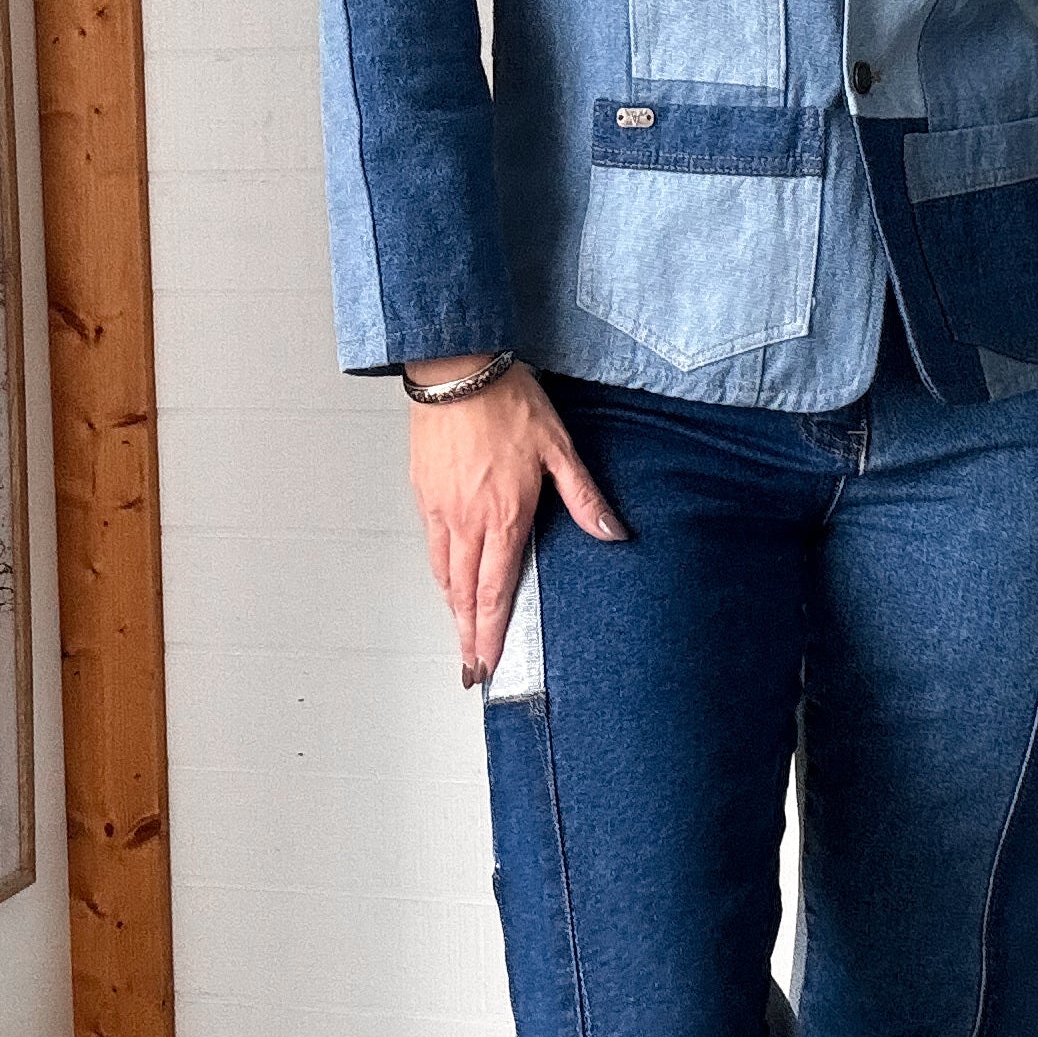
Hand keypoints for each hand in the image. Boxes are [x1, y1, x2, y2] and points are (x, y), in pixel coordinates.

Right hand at [404, 357, 625, 684]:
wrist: (456, 370)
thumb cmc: (507, 402)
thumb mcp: (559, 448)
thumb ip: (584, 498)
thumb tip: (613, 534)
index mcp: (504, 516)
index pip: (495, 591)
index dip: (492, 632)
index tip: (488, 663)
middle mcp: (468, 521)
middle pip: (464, 594)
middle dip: (469, 635)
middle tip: (470, 665)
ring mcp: (441, 509)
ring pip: (443, 574)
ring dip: (452, 609)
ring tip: (461, 632)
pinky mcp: (424, 493)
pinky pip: (430, 546)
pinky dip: (439, 574)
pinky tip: (445, 581)